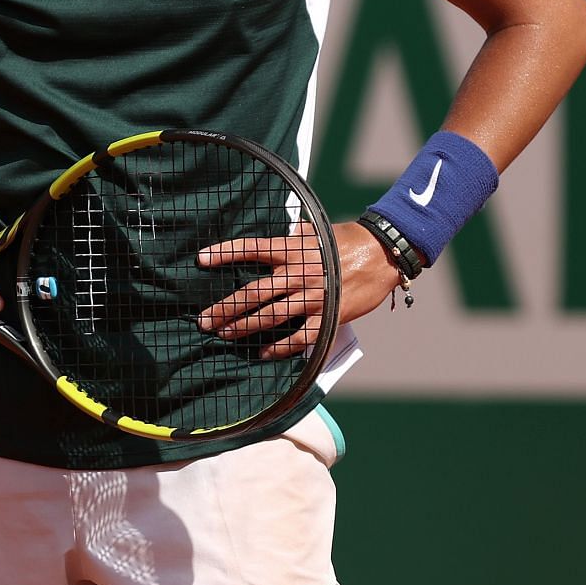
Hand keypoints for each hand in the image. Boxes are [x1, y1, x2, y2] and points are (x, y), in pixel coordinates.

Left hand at [194, 221, 403, 359]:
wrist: (383, 254)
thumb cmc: (349, 240)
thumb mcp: (319, 232)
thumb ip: (298, 236)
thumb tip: (286, 233)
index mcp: (293, 249)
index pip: (252, 249)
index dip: (225, 253)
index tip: (201, 259)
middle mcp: (298, 273)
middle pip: (253, 293)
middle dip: (225, 308)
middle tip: (204, 320)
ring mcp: (313, 297)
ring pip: (271, 316)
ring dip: (244, 327)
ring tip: (224, 335)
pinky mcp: (329, 316)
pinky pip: (300, 337)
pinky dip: (280, 347)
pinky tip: (263, 352)